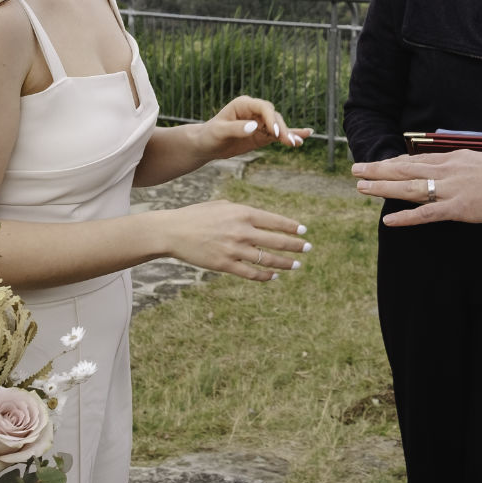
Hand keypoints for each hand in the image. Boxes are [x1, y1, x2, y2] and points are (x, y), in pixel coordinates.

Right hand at [160, 200, 310, 280]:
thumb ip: (244, 212)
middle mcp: (241, 231)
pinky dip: (265, 276)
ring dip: (285, 264)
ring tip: (296, 265)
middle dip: (296, 246)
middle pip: (276, 241)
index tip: (304, 231)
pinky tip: (273, 276)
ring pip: (267, 260)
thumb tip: (263, 221)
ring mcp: (234, 249)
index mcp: (242, 213)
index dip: (292, 227)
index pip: (275, 221)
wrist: (173, 231)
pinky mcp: (225, 265)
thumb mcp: (223, 205)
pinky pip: (251, 273)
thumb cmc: (198, 215)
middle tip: (308, 248)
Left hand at [198, 96, 313, 159]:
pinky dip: (291, 135)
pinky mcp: (263, 134)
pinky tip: (305, 135)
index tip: (275, 132)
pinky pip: (279, 135)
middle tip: (288, 142)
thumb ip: (236, 128)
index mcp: (244, 104)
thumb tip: (254, 127)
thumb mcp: (219, 132)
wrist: (206, 145)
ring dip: (289, 135)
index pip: (264, 108)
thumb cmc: (209, 135)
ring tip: (298, 144)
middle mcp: (255, 111)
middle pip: (274, 117)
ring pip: (279, 126)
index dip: (271, 118)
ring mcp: (260, 123)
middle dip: (282, 129)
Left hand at [352, 150, 481, 226]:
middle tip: (356, 170)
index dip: (394, 163)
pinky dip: (406, 216)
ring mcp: (449, 189)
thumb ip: (460, 164)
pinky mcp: (456, 207)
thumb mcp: (479, 161)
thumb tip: (449, 166)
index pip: (417, 160)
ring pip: (409, 186)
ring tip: (361, 187)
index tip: (379, 165)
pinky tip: (388, 220)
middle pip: (405, 168)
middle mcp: (446, 170)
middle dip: (379, 169)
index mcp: (452, 158)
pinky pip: (426, 213)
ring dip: (383, 187)